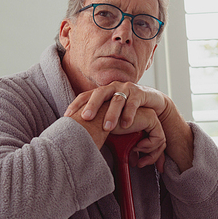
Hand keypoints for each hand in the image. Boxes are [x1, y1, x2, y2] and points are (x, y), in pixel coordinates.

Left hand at [65, 81, 193, 172]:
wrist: (150, 100)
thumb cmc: (125, 107)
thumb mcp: (109, 109)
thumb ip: (97, 116)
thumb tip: (78, 131)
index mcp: (102, 91)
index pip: (86, 95)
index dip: (76, 104)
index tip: (67, 116)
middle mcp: (112, 87)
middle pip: (99, 94)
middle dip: (92, 105)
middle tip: (86, 117)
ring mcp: (126, 89)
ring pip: (117, 100)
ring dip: (111, 114)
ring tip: (107, 128)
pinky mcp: (139, 93)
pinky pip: (133, 103)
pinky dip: (129, 114)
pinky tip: (126, 125)